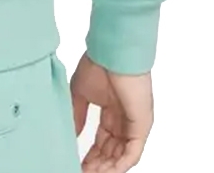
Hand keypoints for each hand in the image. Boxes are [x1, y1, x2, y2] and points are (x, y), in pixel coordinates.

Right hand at [70, 53, 153, 171]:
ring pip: (121, 156)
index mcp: (112, 111)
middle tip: (82, 171)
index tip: (77, 162)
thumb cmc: (98, 65)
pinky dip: (120, 165)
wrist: (112, 53)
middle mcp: (124, 120)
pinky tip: (106, 171)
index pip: (102, 141)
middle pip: (111, 152)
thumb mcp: (80, 93)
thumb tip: (72, 135)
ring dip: (106, 168)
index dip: (91, 154)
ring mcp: (134, 124)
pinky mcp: (142, 126)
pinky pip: (132, 153)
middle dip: (97, 164)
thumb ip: (76, 114)